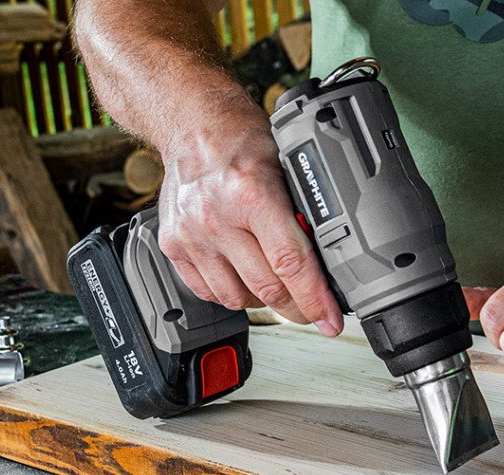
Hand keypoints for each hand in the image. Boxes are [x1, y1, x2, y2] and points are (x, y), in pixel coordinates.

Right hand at [155, 100, 342, 335]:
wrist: (192, 125)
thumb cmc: (243, 141)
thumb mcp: (286, 168)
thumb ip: (304, 213)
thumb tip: (330, 261)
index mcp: (252, 194)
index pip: (291, 263)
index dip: (315, 299)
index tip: (330, 321)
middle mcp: (217, 217)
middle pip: (267, 288)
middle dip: (297, 307)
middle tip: (312, 310)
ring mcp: (191, 234)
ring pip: (237, 298)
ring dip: (263, 301)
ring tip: (276, 285)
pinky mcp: (172, 245)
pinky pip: (207, 292)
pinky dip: (231, 293)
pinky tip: (244, 277)